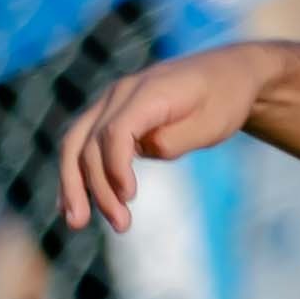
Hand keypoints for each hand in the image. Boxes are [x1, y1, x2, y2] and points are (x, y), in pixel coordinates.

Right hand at [55, 40, 278, 233]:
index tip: (129, 198)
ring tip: (77, 222)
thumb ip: (174, 140)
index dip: (115, 167)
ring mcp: (111, 101)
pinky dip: (76, 172)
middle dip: (96, 187)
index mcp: (149, 91)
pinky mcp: (110, 115)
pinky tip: (74, 203)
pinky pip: (83, 143)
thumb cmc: (223, 100)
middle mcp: (121, 92)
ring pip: (76, 143)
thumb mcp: (211, 125)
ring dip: (74, 184)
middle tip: (119, 225)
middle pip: (89, 141)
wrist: (225, 74)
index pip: (115, 131)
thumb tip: (143, 152)